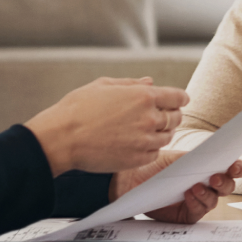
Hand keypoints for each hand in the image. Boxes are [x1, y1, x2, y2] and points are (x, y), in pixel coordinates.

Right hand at [24, 77, 187, 174]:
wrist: (62, 138)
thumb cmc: (78, 108)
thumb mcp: (104, 85)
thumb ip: (131, 84)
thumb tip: (150, 82)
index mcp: (143, 96)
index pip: (178, 97)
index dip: (180, 98)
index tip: (178, 100)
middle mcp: (149, 118)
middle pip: (176, 117)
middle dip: (171, 114)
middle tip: (162, 115)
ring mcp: (145, 141)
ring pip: (167, 136)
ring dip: (162, 132)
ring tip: (147, 129)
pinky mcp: (137, 159)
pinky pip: (155, 153)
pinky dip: (151, 148)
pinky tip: (139, 143)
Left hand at [110, 150, 241, 224]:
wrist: (131, 179)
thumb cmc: (154, 166)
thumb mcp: (178, 158)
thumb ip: (199, 159)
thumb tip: (217, 156)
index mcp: (207, 168)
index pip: (230, 169)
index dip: (237, 168)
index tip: (236, 167)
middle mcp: (206, 185)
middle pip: (227, 186)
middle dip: (225, 182)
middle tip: (216, 178)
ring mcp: (197, 201)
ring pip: (214, 200)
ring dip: (208, 193)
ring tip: (196, 187)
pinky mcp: (187, 215)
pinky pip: (198, 211)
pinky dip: (196, 203)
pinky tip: (188, 196)